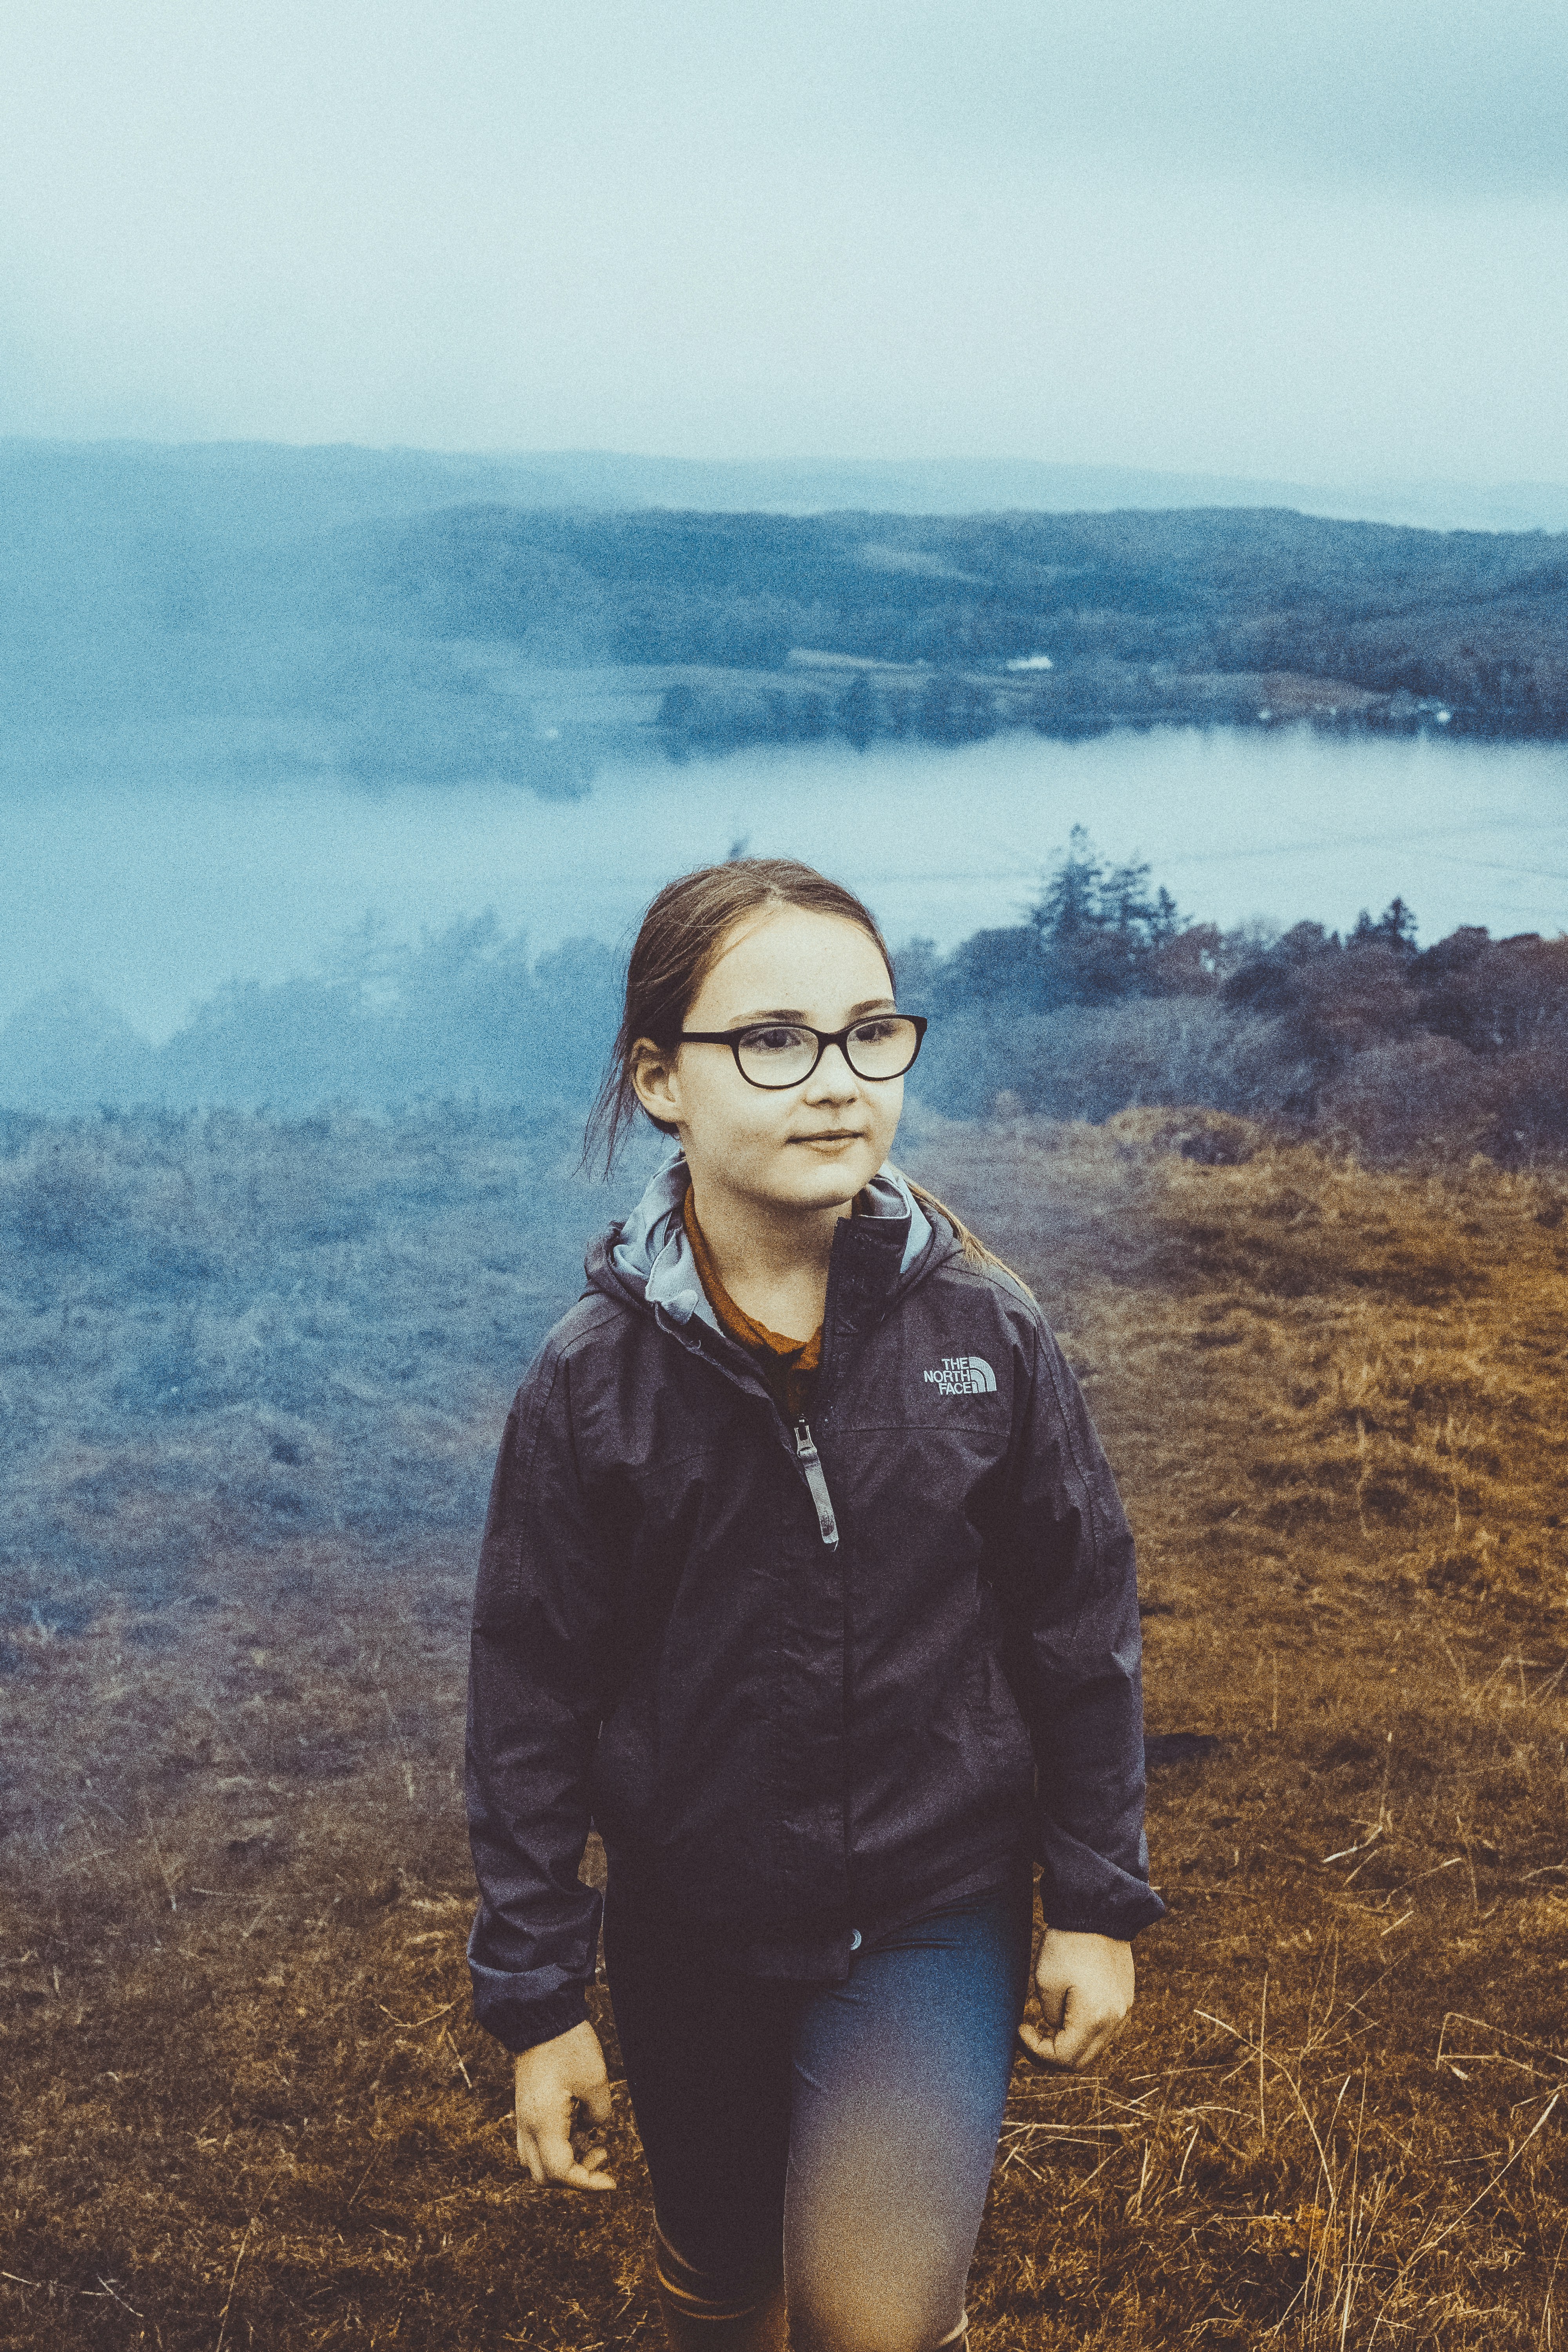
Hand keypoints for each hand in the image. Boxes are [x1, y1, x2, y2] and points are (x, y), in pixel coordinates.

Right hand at [513, 2019, 616, 2190]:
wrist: (540, 2015)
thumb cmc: (568, 2045)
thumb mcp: (595, 2081)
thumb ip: (599, 2115)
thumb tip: (593, 2129)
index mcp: (543, 2123)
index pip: (562, 2174)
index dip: (589, 2183)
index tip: (612, 2181)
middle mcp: (527, 2126)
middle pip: (545, 2177)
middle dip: (575, 2177)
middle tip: (601, 2153)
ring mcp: (523, 2117)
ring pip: (537, 2163)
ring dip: (565, 2163)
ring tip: (592, 2140)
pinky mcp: (526, 2108)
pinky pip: (536, 2144)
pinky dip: (557, 2147)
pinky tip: (578, 2127)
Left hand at [1017, 1929, 1134, 2069]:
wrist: (1096, 1910)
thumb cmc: (1066, 1943)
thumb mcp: (1046, 1981)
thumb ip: (1051, 2015)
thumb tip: (1056, 2026)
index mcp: (1094, 2018)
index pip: (1064, 2058)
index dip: (1036, 2050)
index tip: (1021, 2027)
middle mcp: (1115, 2020)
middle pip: (1082, 2060)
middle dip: (1052, 2055)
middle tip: (1031, 2036)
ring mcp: (1124, 2010)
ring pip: (1095, 2047)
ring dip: (1070, 2044)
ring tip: (1048, 2025)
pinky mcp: (1126, 1998)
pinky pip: (1105, 2029)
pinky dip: (1085, 2031)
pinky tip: (1068, 2014)